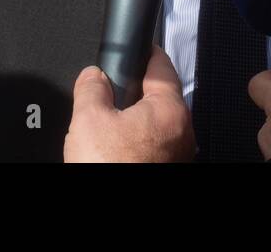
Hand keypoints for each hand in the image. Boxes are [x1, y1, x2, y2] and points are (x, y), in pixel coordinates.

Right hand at [64, 45, 195, 161]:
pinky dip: (136, 142)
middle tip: (112, 90)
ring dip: (135, 120)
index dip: (145, 52)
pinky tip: (116, 149)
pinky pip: (153, 147)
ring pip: (155, 124)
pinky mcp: (168, 170)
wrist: (118, 224)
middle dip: (135, 91)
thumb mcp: (88, 119)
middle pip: (159, 96)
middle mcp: (182, 131)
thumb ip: (91, 88)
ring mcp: (177, 155)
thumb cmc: (110, 170)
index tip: (141, 46)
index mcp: (169, 109)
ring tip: (108, 125)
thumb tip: (93, 75)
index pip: (162, 65)